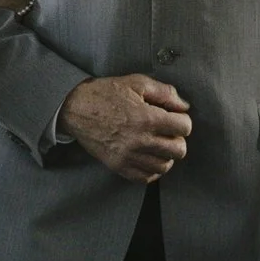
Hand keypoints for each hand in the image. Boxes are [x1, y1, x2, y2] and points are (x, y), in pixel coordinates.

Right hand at [60, 74, 190, 183]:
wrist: (75, 108)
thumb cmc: (106, 93)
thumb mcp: (137, 83)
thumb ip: (165, 93)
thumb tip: (184, 106)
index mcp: (147, 118)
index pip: (184, 127)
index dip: (182, 120)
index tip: (174, 118)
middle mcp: (140, 140)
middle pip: (179, 150)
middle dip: (178, 139)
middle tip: (168, 132)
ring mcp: (128, 156)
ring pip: (164, 166)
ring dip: (166, 155)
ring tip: (158, 145)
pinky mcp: (118, 166)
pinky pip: (146, 177)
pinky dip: (152, 170)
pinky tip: (149, 157)